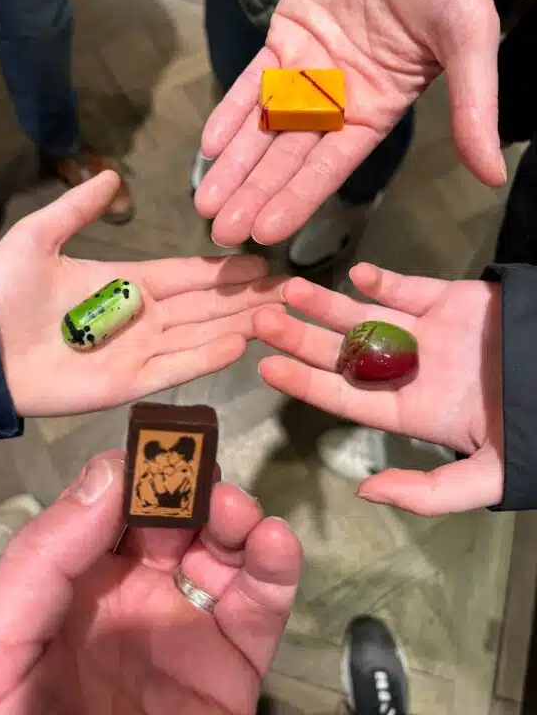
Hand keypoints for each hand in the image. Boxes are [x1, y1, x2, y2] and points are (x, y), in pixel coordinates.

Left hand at [0, 171, 285, 416]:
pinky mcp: (130, 383)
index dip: (224, 271)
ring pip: (200, 335)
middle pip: (205, 306)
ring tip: (278, 314)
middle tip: (288, 290)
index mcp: (128, 283)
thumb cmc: (7, 291)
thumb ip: (77, 209)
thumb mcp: (39, 237)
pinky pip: (177, 367)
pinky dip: (209, 357)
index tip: (261, 262)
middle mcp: (143, 318)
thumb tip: (110, 176)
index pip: (188, 276)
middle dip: (246, 298)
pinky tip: (242, 343)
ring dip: (238, 324)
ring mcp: (140, 352)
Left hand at [0, 451, 301, 713]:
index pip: (113, 508)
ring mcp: (184, 631)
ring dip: (239, 519)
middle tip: (205, 477)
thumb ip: (42, 559)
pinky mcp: (229, 672)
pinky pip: (260, 612)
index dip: (138, 471)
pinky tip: (273, 544)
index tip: (162, 444)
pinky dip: (276, 569)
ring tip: (239, 512)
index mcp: (73, 583)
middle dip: (195, 488)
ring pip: (225, 555)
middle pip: (177, 521)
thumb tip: (109, 473)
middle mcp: (133, 597)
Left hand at [195, 0, 503, 246]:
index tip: (267, 233)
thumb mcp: (469, 38)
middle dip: (254, 194)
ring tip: (204, 203)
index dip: (298, 199)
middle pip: (289, 157)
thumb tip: (493, 177)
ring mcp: (309, 71)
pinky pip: (254, 82)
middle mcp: (339, 101)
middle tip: (221, 234)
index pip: (330, 167)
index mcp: (378, 110)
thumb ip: (474, 107)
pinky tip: (209, 145)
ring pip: (265, 127)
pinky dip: (232, 111)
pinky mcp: (286, 38)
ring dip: (234, 164)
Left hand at [254, 263, 503, 514]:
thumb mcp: (488, 478)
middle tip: (260, 321)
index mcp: (411, 410)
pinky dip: (383, 282)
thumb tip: (366, 493)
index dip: (306, 383)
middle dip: (302, 338)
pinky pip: (409, 288)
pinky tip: (356, 276)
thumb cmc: (530, 429)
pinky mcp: (450, 300)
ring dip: (328, 304)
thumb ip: (429, 493)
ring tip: (290, 290)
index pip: (346, 397)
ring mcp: (427, 333)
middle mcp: (410, 370)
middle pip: (344, 354)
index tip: (267, 367)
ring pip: (367, 317)